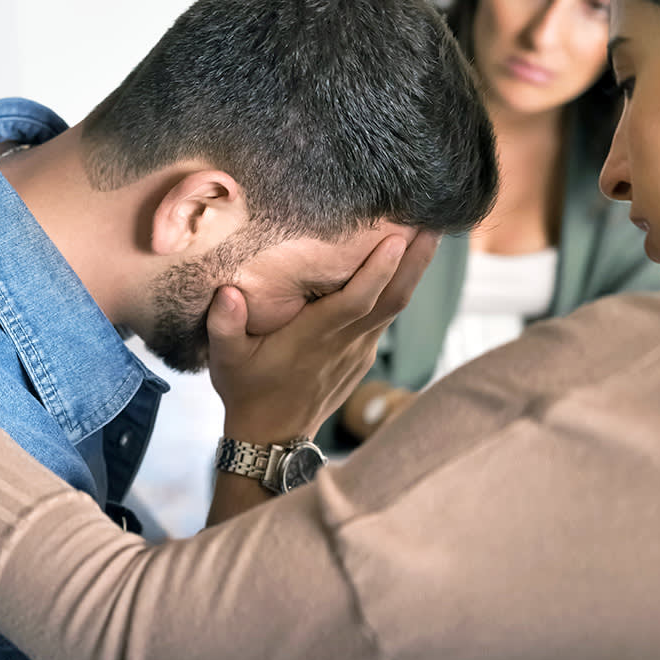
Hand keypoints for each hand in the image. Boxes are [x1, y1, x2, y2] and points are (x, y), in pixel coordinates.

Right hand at [207, 232, 437, 443]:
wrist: (272, 437)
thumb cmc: (247, 391)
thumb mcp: (225, 360)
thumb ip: (224, 325)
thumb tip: (227, 292)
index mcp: (314, 338)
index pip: (357, 302)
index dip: (379, 271)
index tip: (397, 238)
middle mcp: (345, 343)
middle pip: (393, 299)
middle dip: (416, 261)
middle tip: (435, 221)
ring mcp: (360, 351)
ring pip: (396, 307)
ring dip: (414, 272)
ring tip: (428, 233)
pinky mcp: (363, 355)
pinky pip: (387, 318)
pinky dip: (399, 289)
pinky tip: (402, 268)